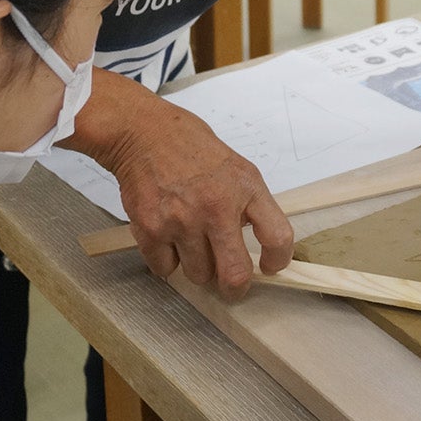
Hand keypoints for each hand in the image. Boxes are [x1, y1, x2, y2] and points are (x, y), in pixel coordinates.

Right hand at [104, 96, 293, 299]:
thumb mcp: (235, 166)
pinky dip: (166, 259)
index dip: (278, 260)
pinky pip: (165, 268)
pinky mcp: (151, 229)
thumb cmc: (189, 146)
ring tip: (190, 241)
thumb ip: (247, 202)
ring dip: (196, 266)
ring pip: (199, 276)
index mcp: (245, 187)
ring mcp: (182, 220)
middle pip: (235, 274)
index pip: (278, 236)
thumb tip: (254, 243)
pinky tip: (166, 235)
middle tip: (230, 285)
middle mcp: (216, 206)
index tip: (269, 266)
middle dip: (234, 288)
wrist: (142, 132)